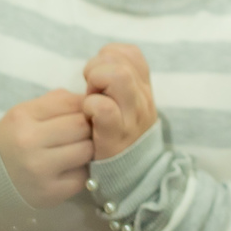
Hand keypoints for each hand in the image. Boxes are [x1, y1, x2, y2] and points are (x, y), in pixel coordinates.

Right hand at [0, 89, 93, 207]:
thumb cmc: (15, 140)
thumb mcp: (26, 114)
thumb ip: (58, 101)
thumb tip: (93, 98)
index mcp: (22, 117)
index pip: (71, 103)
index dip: (84, 107)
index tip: (83, 114)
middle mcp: (28, 142)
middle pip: (83, 126)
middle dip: (88, 128)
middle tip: (82, 135)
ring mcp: (39, 169)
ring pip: (88, 150)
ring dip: (88, 150)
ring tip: (75, 151)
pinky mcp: (50, 192)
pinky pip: (84, 175)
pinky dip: (81, 172)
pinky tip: (68, 170)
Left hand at [83, 44, 157, 159]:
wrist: (130, 176)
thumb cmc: (116, 135)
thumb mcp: (124, 105)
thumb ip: (116, 83)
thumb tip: (98, 63)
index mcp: (143, 89)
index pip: (131, 54)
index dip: (109, 56)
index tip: (98, 75)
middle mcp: (142, 100)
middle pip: (123, 63)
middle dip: (98, 68)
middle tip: (91, 88)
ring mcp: (131, 117)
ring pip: (119, 77)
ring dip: (96, 82)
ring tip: (90, 98)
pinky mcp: (115, 135)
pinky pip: (104, 107)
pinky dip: (91, 105)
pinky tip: (88, 115)